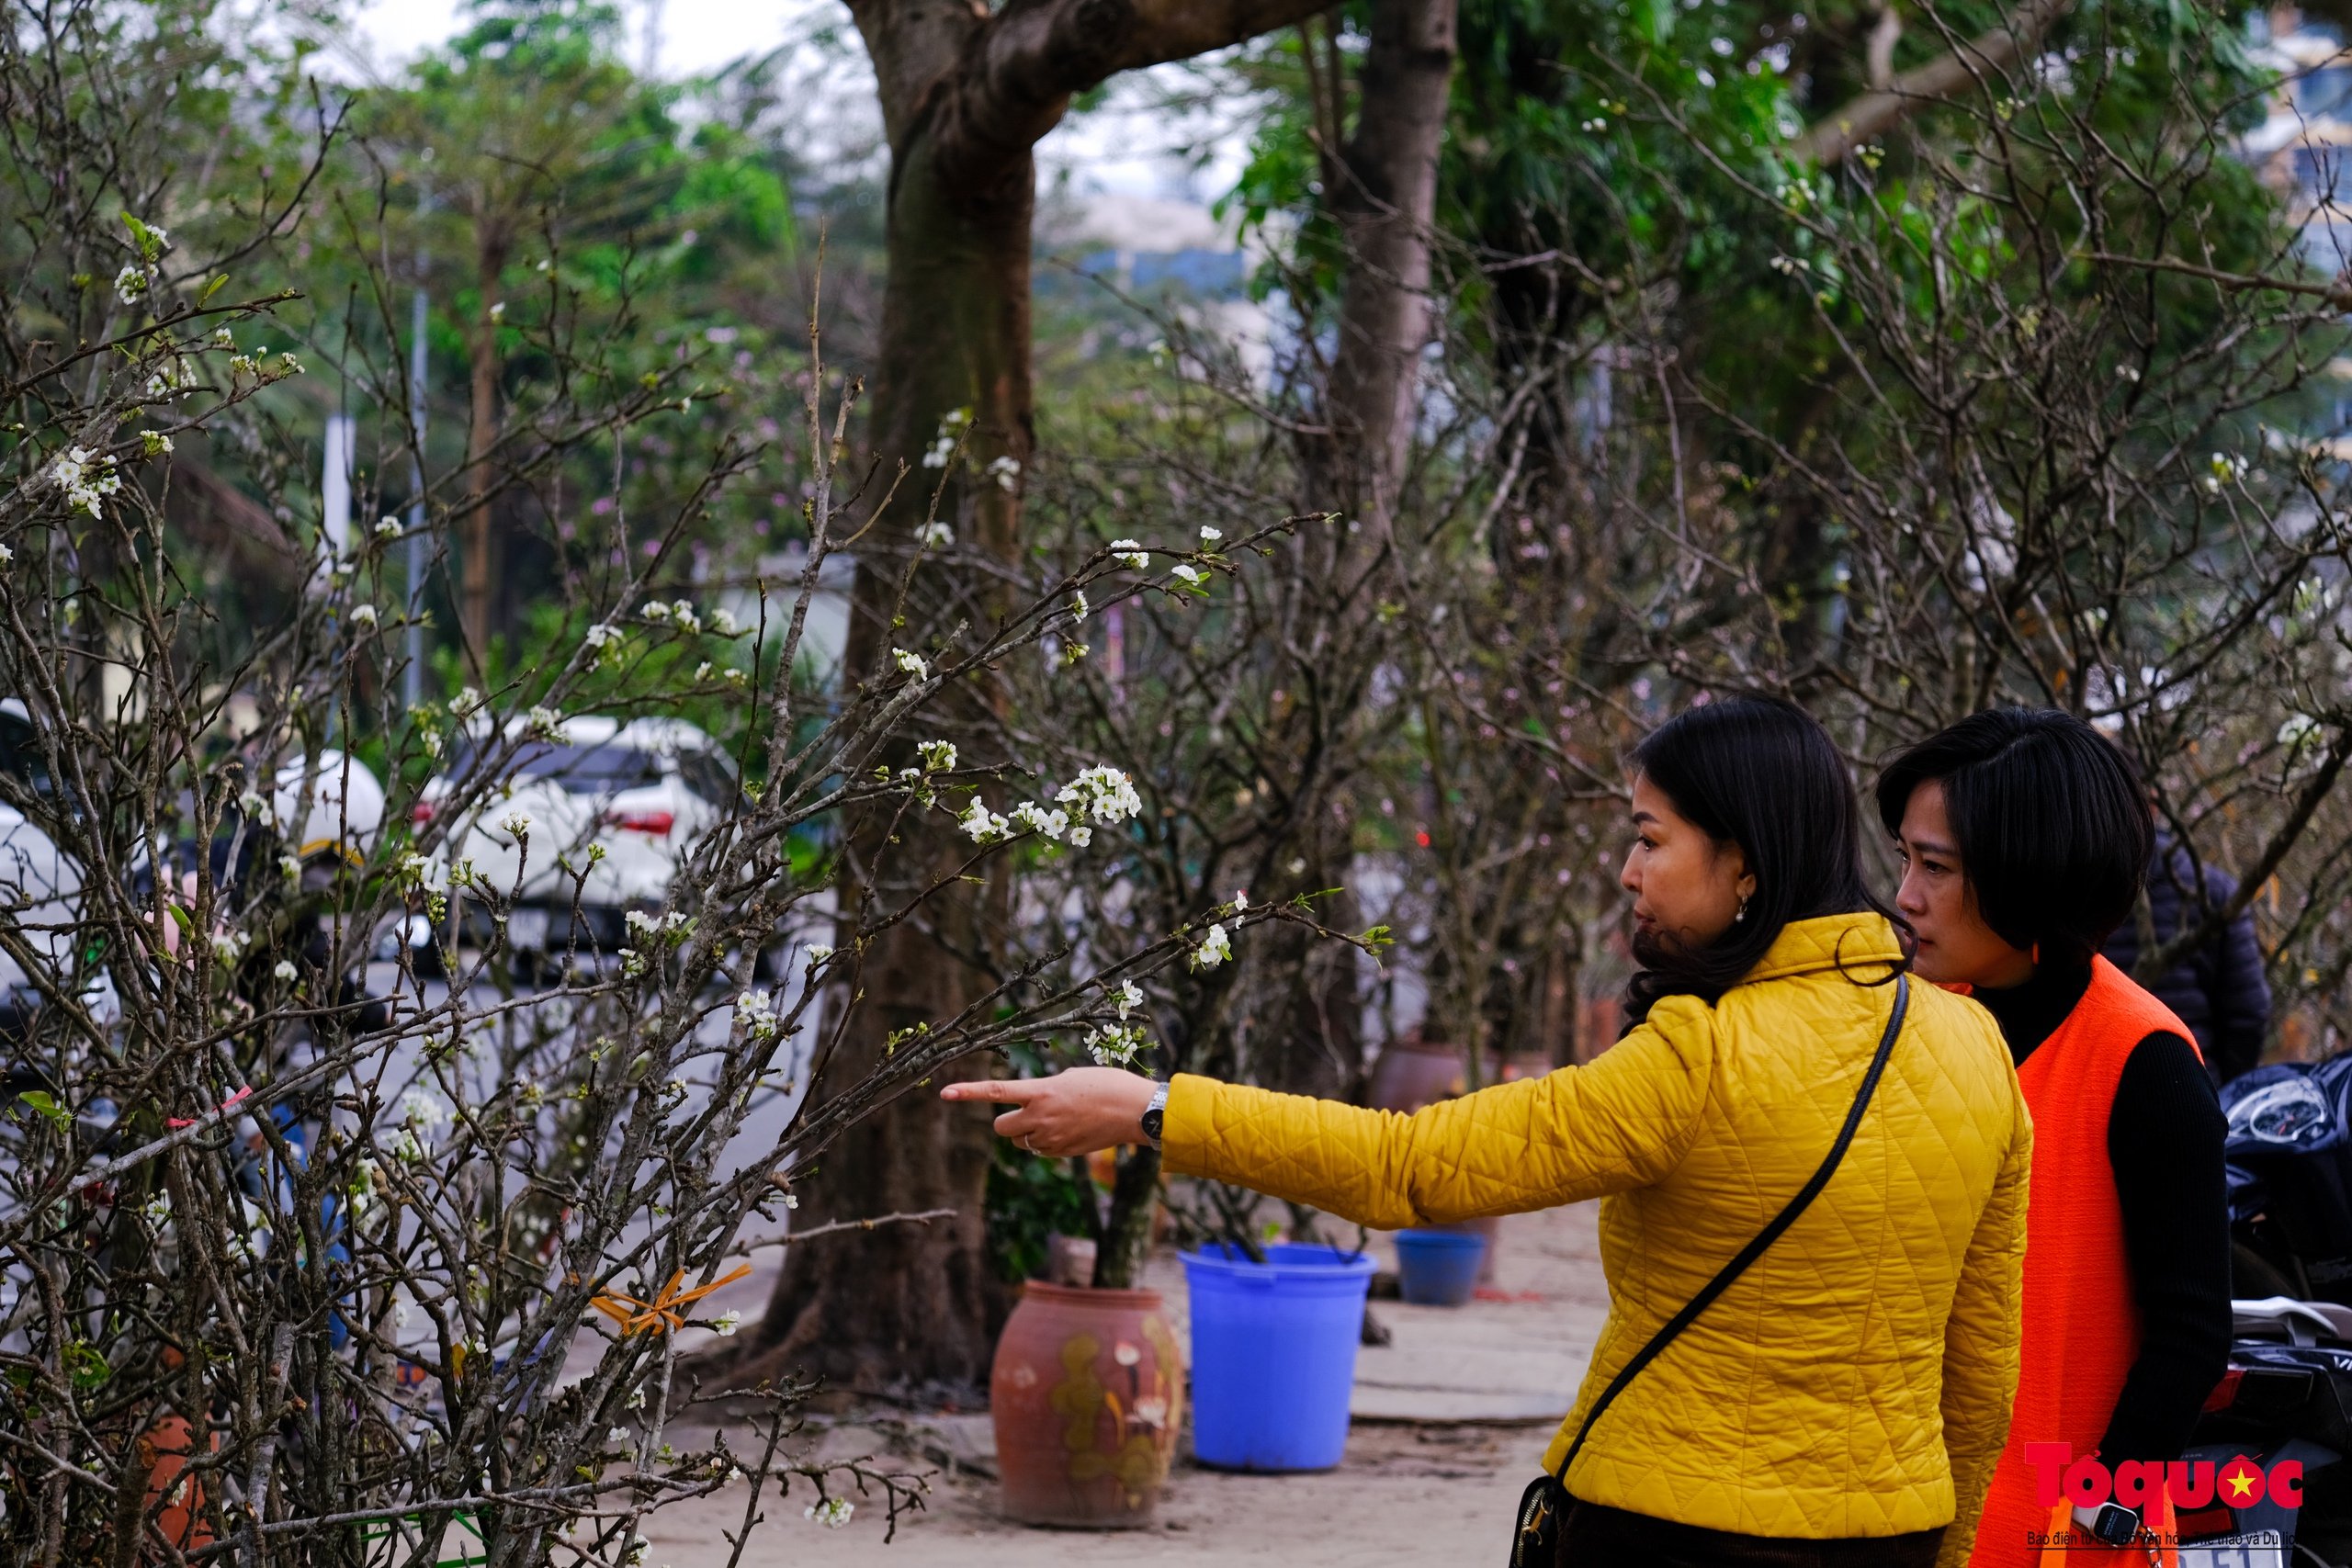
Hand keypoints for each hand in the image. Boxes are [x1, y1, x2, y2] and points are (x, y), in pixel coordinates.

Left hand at [939, 1068, 1156, 1156]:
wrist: (1135, 1111)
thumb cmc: (1107, 1085)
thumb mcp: (1070, 1078)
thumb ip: (1045, 1091)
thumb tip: (1033, 1105)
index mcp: (1042, 1092)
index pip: (996, 1093)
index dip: (968, 1093)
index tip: (944, 1092)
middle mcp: (1041, 1117)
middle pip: (1002, 1128)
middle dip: (1006, 1122)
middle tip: (1023, 1113)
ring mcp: (1051, 1139)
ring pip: (1020, 1142)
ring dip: (1027, 1133)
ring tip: (1055, 1119)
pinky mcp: (1062, 1153)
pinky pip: (1040, 1150)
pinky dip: (1045, 1142)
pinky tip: (1068, 1130)